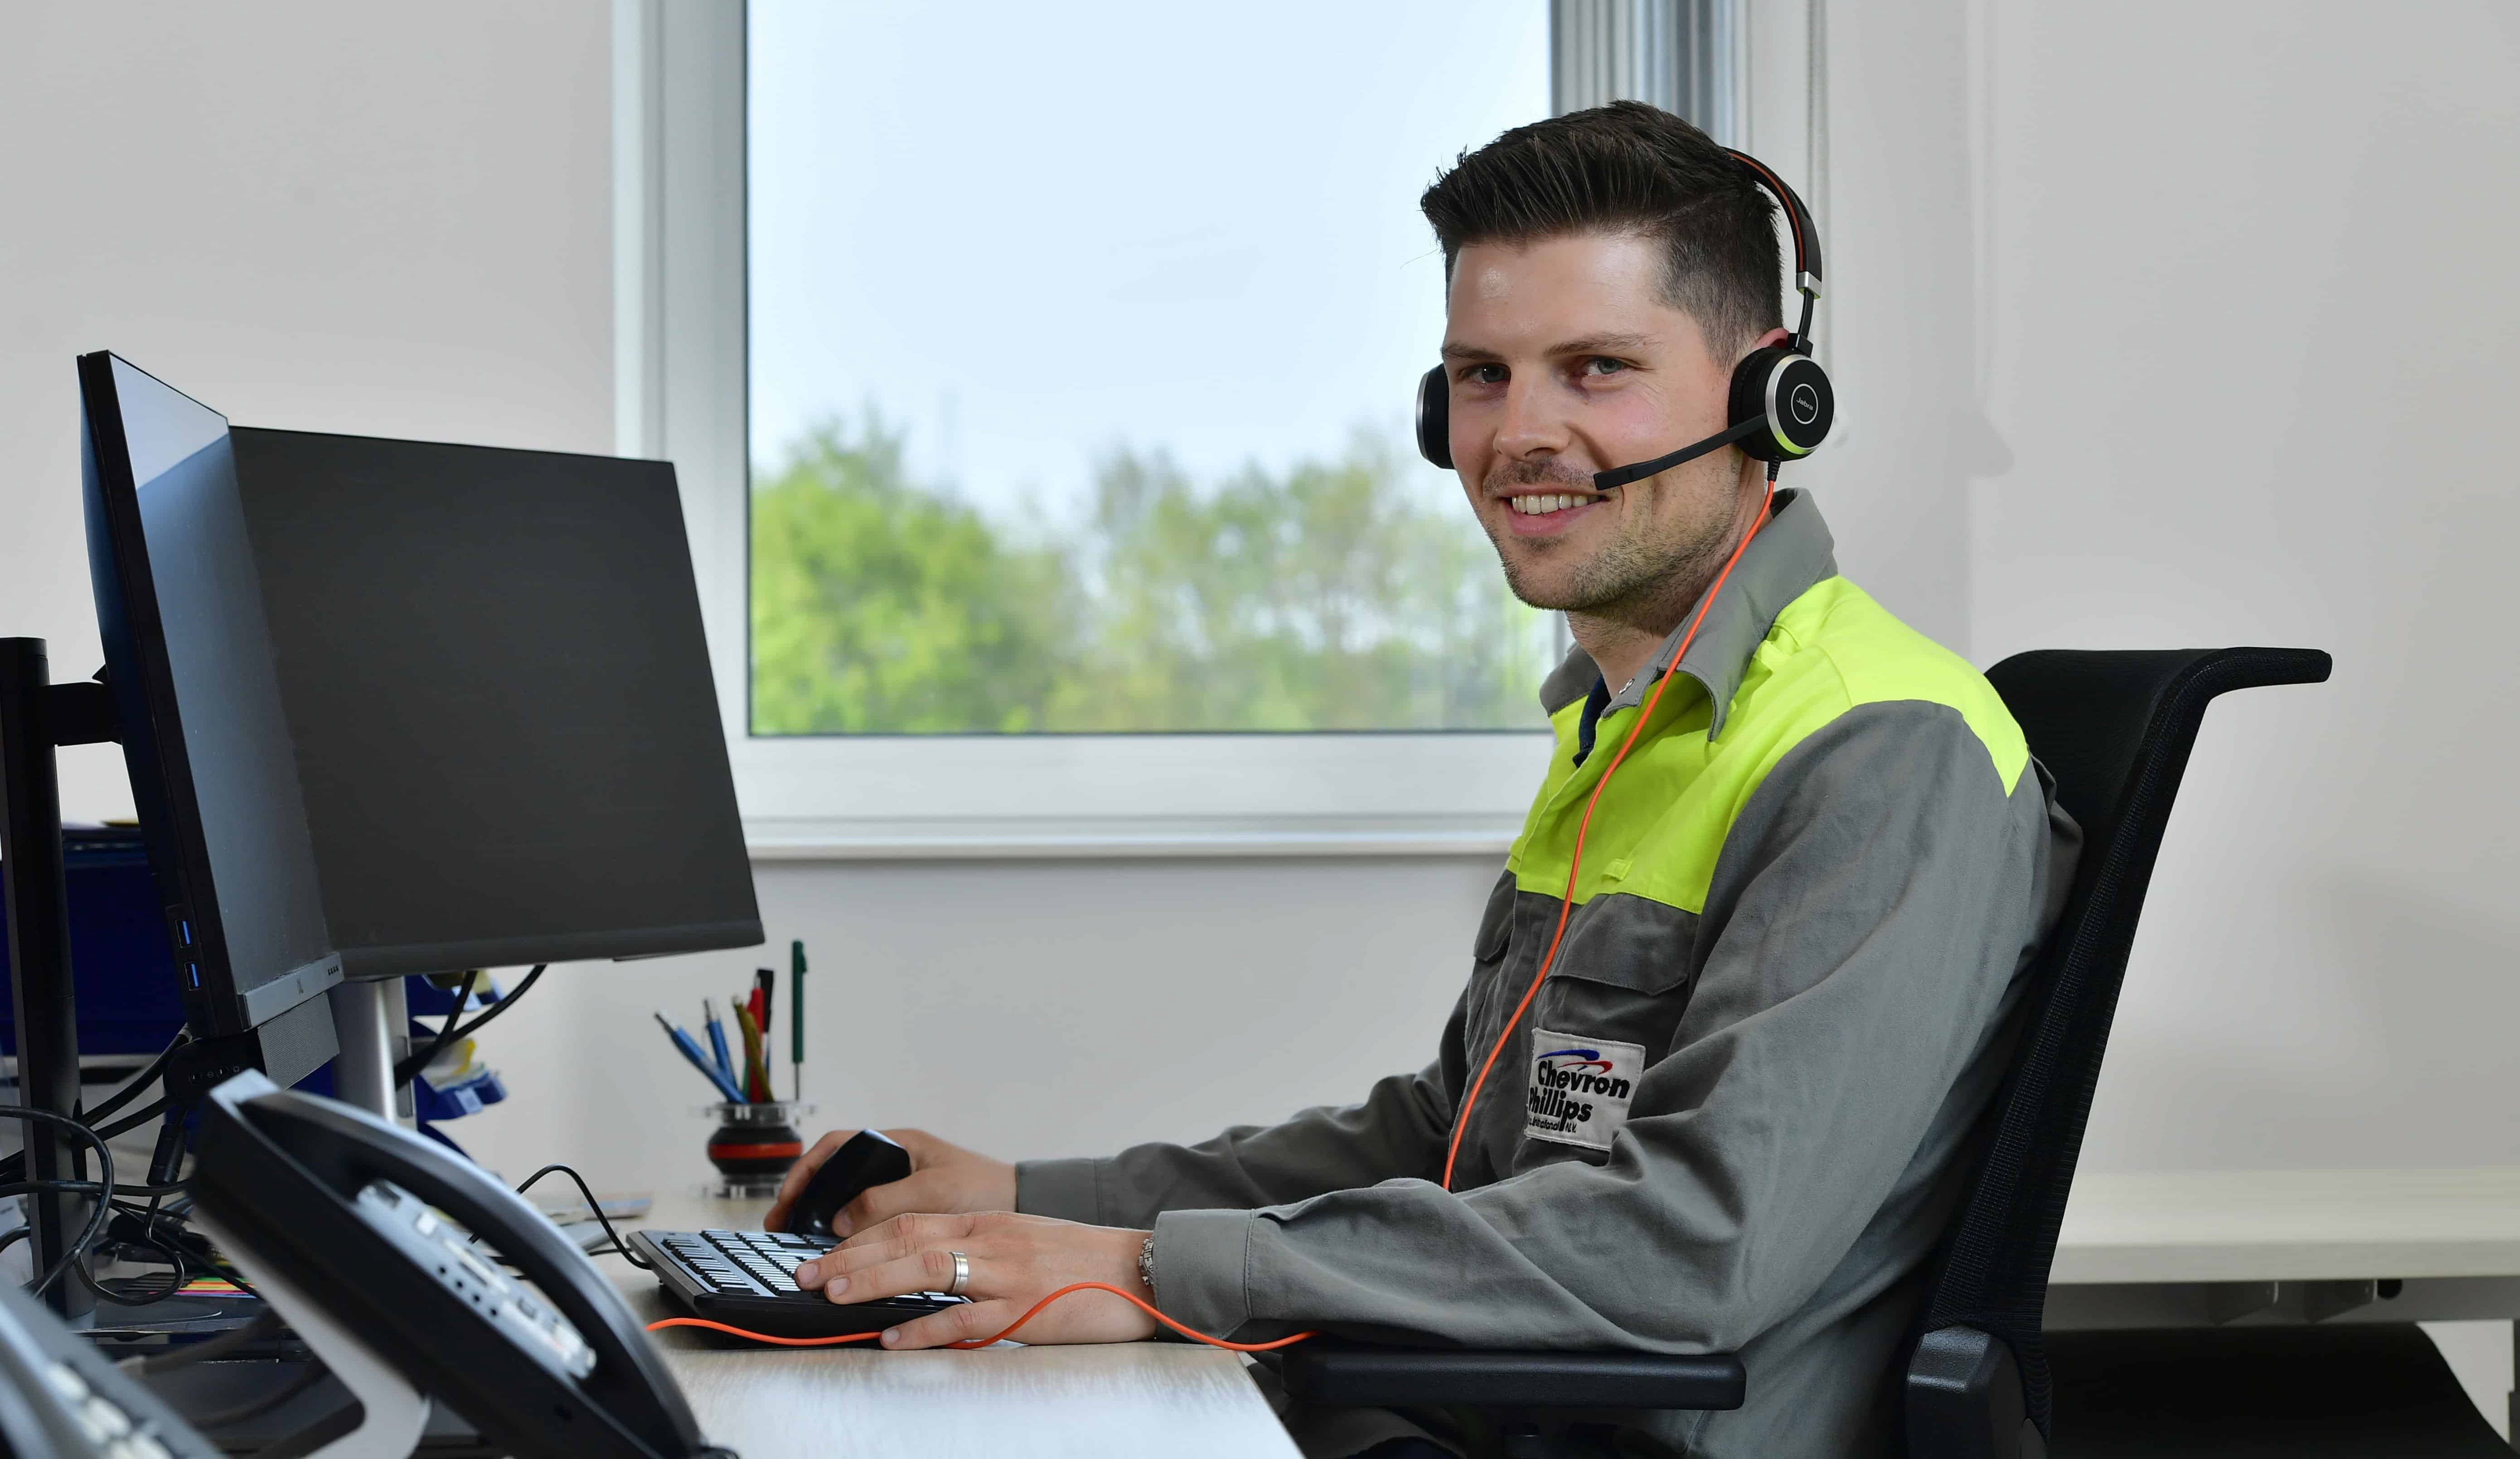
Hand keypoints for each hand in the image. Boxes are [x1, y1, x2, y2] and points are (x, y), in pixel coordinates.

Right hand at [764, 1127, 1016, 1237]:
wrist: (1023, 1205)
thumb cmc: (986, 1188)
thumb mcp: (935, 1190)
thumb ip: (889, 1202)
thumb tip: (842, 1222)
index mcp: (898, 1144)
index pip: (837, 1147)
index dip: (807, 1169)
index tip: (788, 1196)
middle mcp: (894, 1162)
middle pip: (834, 1175)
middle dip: (804, 1197)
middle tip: (781, 1225)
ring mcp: (900, 1187)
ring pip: (847, 1200)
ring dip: (822, 1219)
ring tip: (801, 1242)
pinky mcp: (909, 1213)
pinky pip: (866, 1221)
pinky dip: (847, 1235)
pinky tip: (839, 1254)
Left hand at [793, 1211, 1155, 1348]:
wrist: (1141, 1270)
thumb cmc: (1082, 1262)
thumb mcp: (1023, 1243)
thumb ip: (976, 1251)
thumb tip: (923, 1270)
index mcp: (987, 1223)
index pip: (908, 1221)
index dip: (858, 1238)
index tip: (820, 1253)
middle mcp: (990, 1241)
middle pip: (905, 1239)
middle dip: (847, 1257)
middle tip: (804, 1274)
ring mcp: (1006, 1274)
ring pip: (925, 1270)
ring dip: (872, 1282)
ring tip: (832, 1295)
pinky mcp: (1023, 1310)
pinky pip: (963, 1319)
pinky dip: (923, 1329)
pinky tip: (894, 1337)